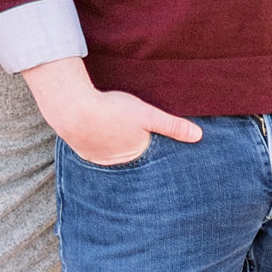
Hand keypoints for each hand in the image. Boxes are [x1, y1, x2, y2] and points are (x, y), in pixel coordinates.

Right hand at [23, 56, 201, 165]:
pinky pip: (93, 149)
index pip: (147, 152)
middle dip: (130, 146)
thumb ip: (173, 126)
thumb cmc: (113, 110)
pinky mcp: (81, 151)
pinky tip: (96, 130)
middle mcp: (116, 162)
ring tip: (113, 130)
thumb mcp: (147, 114)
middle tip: (128, 131)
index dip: (149, 142)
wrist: (73, 108)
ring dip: (111, 144)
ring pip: (109, 153)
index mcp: (135, 154)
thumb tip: (198, 137)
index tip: (149, 137)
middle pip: (128, 154)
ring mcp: (97, 159)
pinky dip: (96, 141)